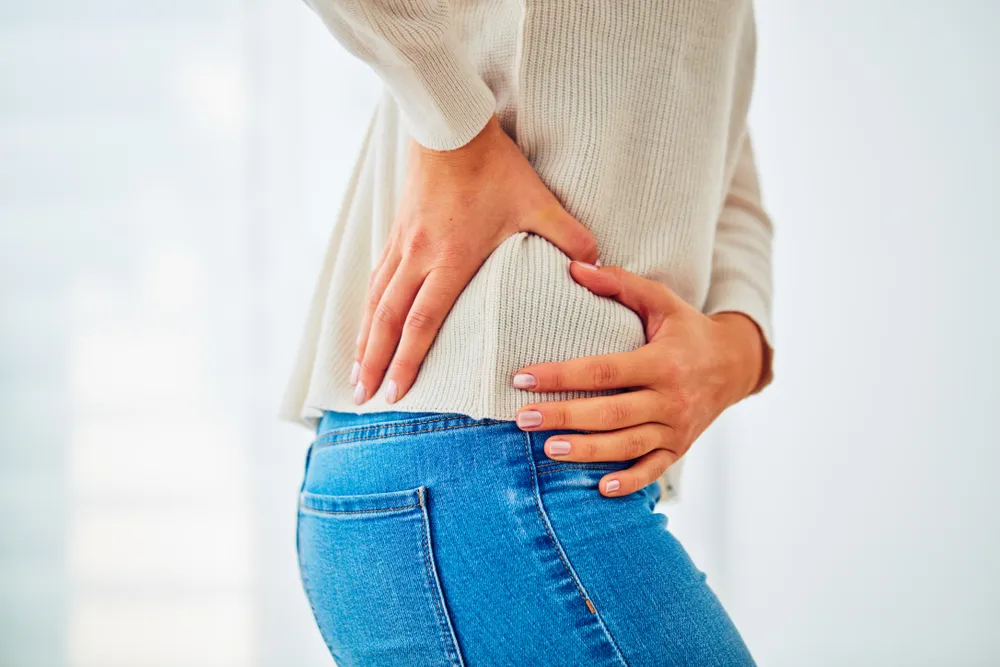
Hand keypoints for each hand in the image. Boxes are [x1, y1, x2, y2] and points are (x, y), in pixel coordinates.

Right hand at [352, 116, 597, 403]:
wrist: (450, 126)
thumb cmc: (492, 166)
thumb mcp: (537, 202)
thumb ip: (569, 237)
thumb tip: (599, 266)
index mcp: (450, 260)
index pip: (422, 322)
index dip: (407, 361)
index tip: (395, 392)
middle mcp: (418, 258)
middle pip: (387, 320)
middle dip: (374, 362)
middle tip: (362, 395)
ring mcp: (403, 244)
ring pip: (375, 300)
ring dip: (363, 338)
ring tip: (356, 370)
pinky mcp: (398, 230)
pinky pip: (376, 277)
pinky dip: (367, 306)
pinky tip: (366, 322)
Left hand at [511, 261, 765, 496]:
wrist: (734, 364)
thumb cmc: (687, 329)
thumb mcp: (661, 300)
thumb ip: (620, 283)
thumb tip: (575, 267)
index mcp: (663, 361)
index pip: (603, 370)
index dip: (561, 375)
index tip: (522, 378)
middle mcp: (671, 398)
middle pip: (610, 412)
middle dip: (564, 416)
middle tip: (522, 418)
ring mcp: (677, 428)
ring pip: (627, 445)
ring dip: (587, 450)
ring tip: (548, 448)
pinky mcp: (680, 448)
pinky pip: (654, 470)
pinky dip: (630, 482)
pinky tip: (600, 488)